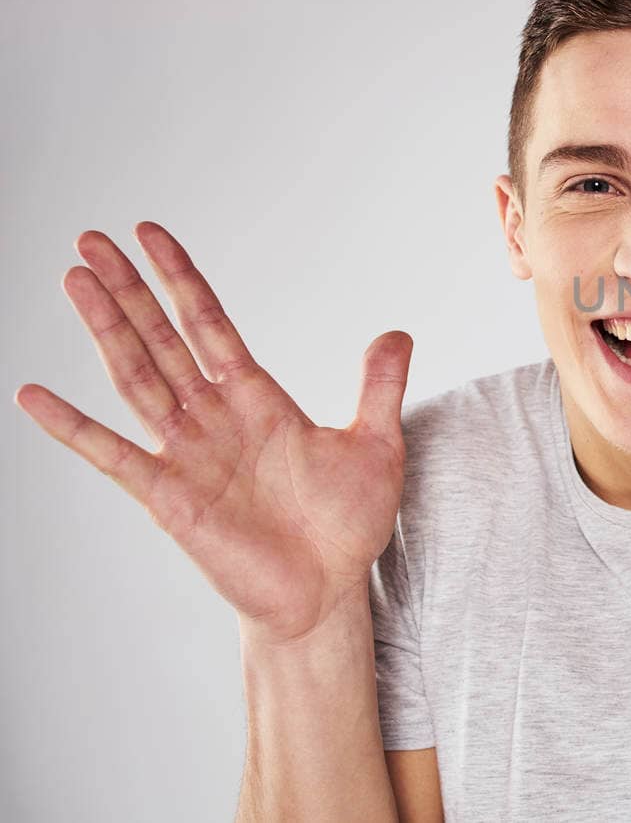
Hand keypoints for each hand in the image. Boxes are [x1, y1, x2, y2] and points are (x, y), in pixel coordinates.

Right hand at [13, 222, 413, 643]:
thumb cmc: (347, 526)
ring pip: (136, 378)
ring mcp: (187, 455)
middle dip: (128, 290)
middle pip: (161, 339)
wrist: (327, 594)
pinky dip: (73, 427)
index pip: (210, 324)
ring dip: (104, 329)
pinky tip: (35, 395)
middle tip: (89, 238)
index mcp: (257, 399)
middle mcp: (214, 419)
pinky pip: (113, 456)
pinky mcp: (169, 498)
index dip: (180, 279)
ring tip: (73, 280)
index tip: (149, 234)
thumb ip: (379, 388)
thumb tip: (397, 332)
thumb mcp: (376, 445)